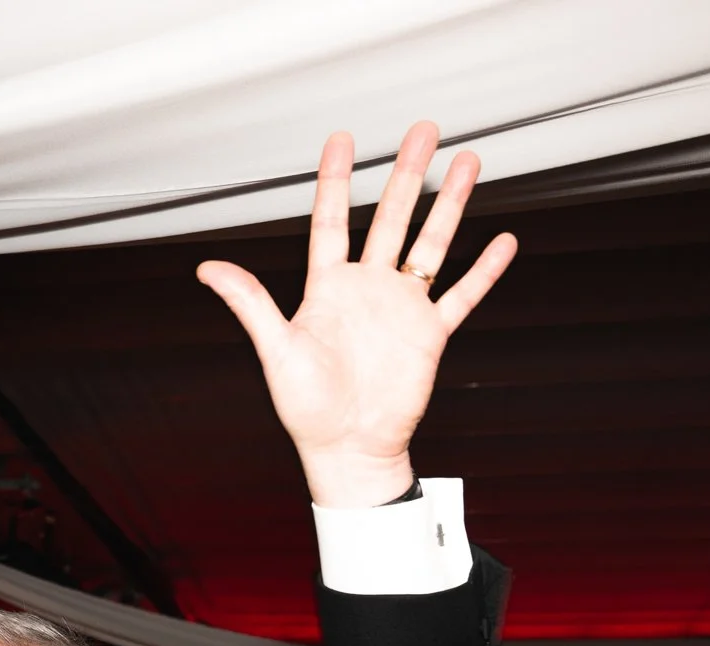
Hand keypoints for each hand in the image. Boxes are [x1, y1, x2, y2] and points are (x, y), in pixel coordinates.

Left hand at [198, 123, 516, 507]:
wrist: (348, 450)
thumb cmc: (306, 409)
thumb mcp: (275, 350)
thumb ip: (250, 302)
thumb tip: (207, 268)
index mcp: (327, 289)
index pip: (333, 221)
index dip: (336, 180)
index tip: (343, 140)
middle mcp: (367, 290)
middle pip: (392, 218)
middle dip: (408, 173)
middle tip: (424, 131)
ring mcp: (401, 309)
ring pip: (431, 244)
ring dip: (450, 204)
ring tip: (468, 163)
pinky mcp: (429, 335)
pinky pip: (461, 295)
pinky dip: (483, 270)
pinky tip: (502, 242)